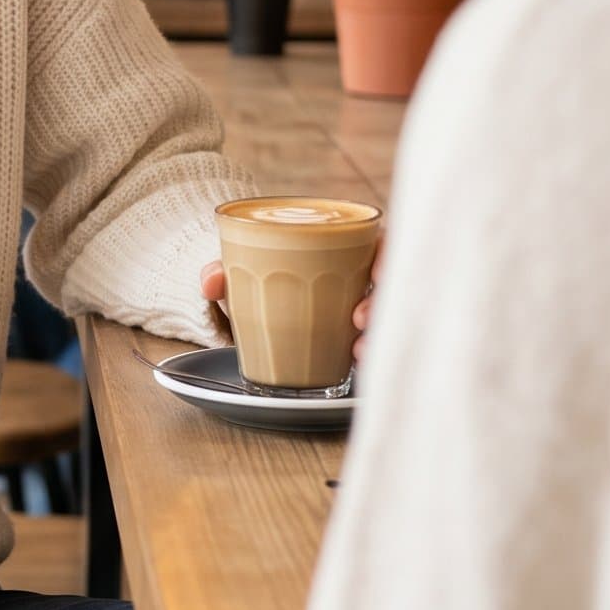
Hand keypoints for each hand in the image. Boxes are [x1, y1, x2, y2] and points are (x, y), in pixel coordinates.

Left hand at [199, 239, 381, 363]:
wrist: (258, 294)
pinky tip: (356, 364)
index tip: (375, 277)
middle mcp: (365, 276)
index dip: (390, 258)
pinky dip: (373, 354)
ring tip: (357, 352)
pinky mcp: (364, 336)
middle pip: (397, 285)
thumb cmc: (260, 270)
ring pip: (393, 317)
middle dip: (385, 303)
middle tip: (359, 320)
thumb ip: (223, 270)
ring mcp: (368, 306)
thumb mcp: (243, 267)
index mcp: (346, 245)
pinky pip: (381, 343)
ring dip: (382, 334)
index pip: (385, 244)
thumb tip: (212, 282)